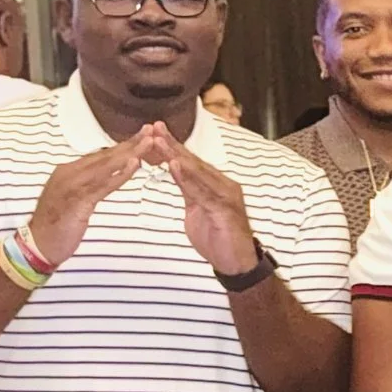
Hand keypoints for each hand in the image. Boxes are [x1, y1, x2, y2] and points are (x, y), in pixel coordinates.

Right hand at [26, 134, 151, 263]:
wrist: (37, 245)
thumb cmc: (57, 225)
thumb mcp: (73, 200)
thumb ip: (87, 186)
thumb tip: (103, 177)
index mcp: (69, 171)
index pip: (101, 156)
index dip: (122, 146)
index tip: (142, 136)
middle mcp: (69, 173)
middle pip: (105, 156)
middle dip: (130, 143)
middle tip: (151, 130)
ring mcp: (72, 185)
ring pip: (106, 166)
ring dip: (129, 153)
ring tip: (148, 143)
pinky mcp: (77, 201)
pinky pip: (102, 185)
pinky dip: (119, 174)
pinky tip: (134, 164)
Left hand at [142, 126, 260, 275]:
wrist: (237, 264)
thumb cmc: (218, 239)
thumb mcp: (197, 209)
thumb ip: (189, 190)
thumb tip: (176, 172)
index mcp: (216, 185)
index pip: (191, 162)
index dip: (173, 147)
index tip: (154, 132)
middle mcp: (223, 186)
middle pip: (194, 162)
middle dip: (172, 144)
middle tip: (154, 127)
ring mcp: (226, 197)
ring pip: (197, 173)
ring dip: (177, 155)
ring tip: (160, 142)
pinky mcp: (225, 210)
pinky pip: (202, 192)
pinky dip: (187, 178)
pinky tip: (174, 165)